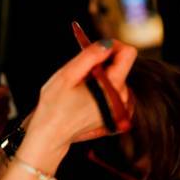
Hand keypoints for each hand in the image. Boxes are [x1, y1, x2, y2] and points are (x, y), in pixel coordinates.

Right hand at [23, 39, 135, 162]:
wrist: (52, 135)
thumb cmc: (54, 105)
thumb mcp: (67, 75)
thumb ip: (89, 57)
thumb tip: (107, 43)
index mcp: (112, 87)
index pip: (128, 54)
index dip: (114, 45)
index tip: (96, 48)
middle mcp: (121, 98)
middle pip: (121, 66)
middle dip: (102, 62)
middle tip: (80, 71)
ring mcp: (120, 108)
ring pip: (116, 78)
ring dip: (101, 76)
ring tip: (81, 87)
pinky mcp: (116, 113)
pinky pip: (113, 90)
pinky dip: (102, 87)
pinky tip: (86, 96)